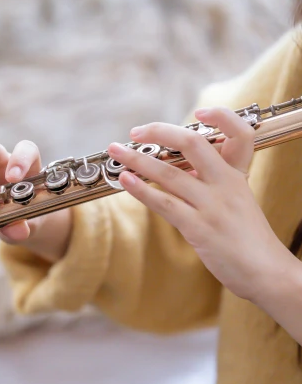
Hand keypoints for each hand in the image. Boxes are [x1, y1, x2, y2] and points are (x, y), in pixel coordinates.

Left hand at [108, 106, 296, 303]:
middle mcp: (226, 184)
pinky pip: (164, 203)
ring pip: (169, 173)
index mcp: (238, 175)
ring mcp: (213, 205)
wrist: (267, 272)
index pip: (240, 132)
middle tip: (135, 131)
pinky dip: (141, 190)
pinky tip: (125, 180)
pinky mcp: (199, 228)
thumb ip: (212, 184)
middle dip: (159, 132)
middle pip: (192, 142)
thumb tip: (178, 172)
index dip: (221, 115)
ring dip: (137, 159)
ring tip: (115, 151)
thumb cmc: (247, 239)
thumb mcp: (237, 202)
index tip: (199, 111)